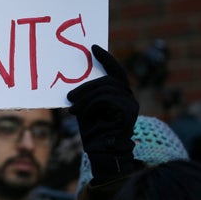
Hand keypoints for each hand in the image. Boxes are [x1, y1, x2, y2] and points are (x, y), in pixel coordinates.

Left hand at [67, 45, 138, 181]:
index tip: (93, 48)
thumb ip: (87, 94)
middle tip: (69, 96)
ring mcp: (131, 104)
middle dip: (86, 86)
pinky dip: (90, 105)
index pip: (115, 70)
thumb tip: (73, 82)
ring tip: (72, 109)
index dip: (106, 58)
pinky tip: (80, 114)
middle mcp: (128, 97)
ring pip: (105, 88)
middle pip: (107, 80)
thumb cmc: (92, 131)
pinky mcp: (129, 112)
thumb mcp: (86, 107)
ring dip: (85, 98)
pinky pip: (106, 99)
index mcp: (119, 94)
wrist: (101, 151)